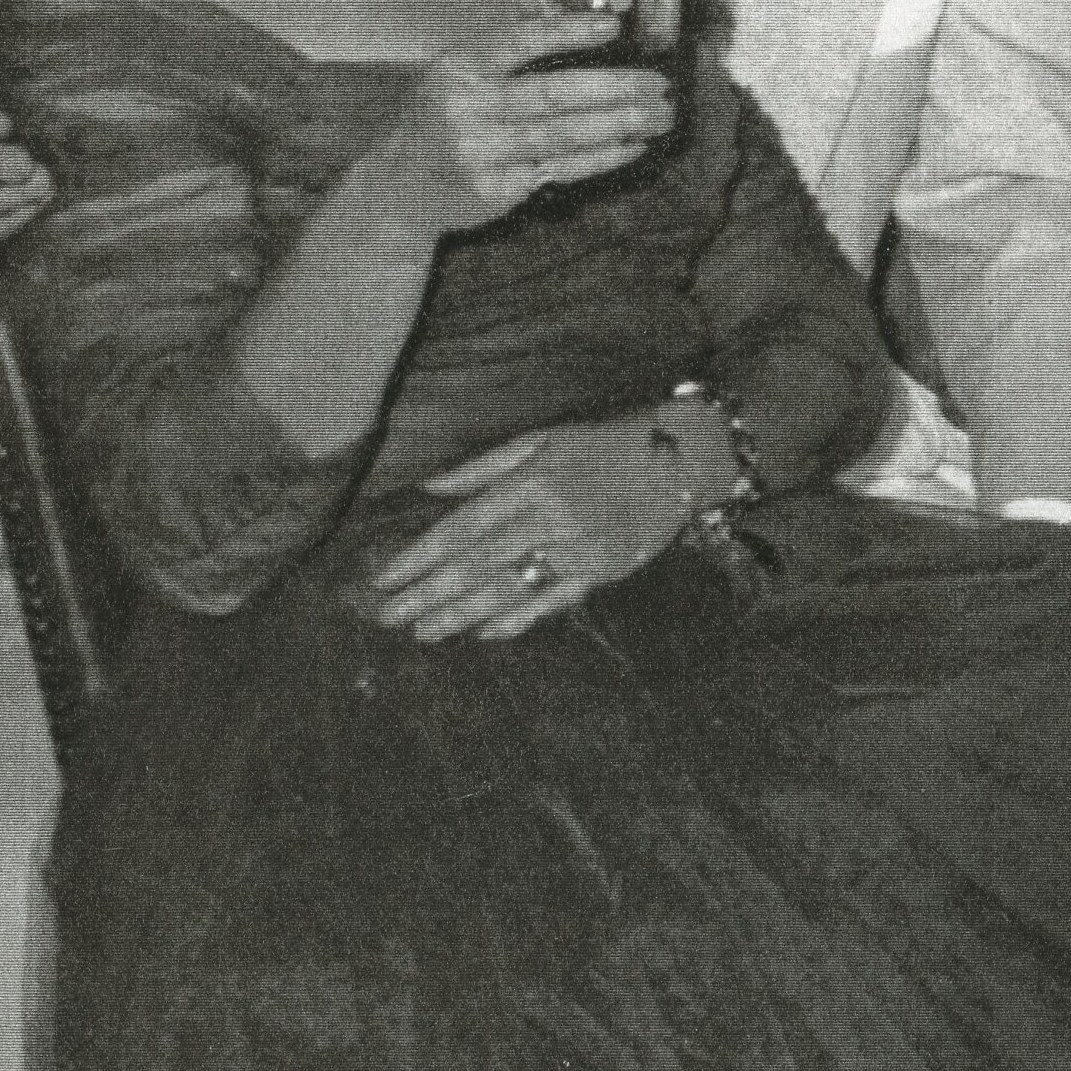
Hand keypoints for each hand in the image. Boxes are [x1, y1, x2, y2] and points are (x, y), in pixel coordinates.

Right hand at [363, 13, 673, 236]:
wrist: (396, 188)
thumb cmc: (440, 120)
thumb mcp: (454, 77)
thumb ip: (506, 57)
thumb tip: (591, 29)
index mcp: (458, 68)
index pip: (518, 41)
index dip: (568, 33)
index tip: (614, 27)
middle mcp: (465, 108)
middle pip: (552, 94)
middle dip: (616, 88)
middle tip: (660, 83)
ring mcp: (480, 152)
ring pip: (564, 134)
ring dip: (621, 124)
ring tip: (662, 115)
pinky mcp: (496, 188)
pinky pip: (562, 168)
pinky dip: (603, 157)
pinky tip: (634, 146)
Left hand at [366, 415, 694, 642]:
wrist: (686, 458)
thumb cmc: (609, 443)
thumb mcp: (545, 438)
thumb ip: (484, 466)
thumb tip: (428, 489)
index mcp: (532, 482)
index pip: (462, 527)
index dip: (418, 557)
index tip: (383, 579)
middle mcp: (553, 517)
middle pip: (476, 566)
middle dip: (427, 595)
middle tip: (389, 618)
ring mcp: (580, 547)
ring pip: (508, 589)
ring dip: (460, 615)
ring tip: (423, 632)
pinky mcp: (606, 569)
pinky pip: (552, 601)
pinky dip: (516, 620)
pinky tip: (484, 632)